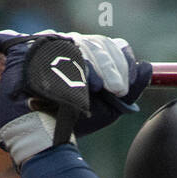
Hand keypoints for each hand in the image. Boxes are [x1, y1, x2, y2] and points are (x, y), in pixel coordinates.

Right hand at [0, 29, 151, 164]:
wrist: (37, 133)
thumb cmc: (73, 120)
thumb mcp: (108, 109)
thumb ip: (130, 90)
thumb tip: (147, 68)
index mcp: (91, 56)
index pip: (110, 48)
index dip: (120, 64)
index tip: (124, 88)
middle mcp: (72, 45)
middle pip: (96, 44)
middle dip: (109, 67)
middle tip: (115, 90)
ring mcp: (51, 44)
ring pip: (77, 46)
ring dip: (89, 66)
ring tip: (95, 87)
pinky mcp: (29, 49)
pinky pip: (52, 52)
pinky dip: (64, 67)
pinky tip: (72, 82)